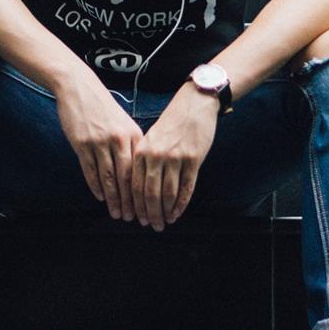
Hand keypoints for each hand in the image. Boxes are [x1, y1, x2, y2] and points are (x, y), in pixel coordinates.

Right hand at [53, 68, 148, 221]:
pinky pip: (91, 170)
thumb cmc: (103, 109)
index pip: (142, 171)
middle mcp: (120, 140)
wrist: (79, 88)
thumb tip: (139, 171)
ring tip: (118, 214)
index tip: (149, 208)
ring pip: (110, 177)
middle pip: (128, 178)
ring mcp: (100, 142)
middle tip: (136, 219)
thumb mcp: (124, 124)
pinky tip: (101, 198)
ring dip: (114, 199)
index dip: (145, 192)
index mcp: (134, 136)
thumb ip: (132, 145)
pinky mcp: (82, 144)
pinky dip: (96, 186)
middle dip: (132, 201)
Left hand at [130, 84, 219, 230]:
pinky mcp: (194, 160)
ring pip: (168, 194)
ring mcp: (176, 158)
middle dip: (149, 213)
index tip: (135, 217)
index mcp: (142, 150)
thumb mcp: (151, 138)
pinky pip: (186, 188)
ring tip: (163, 222)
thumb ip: (144, 159)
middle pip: (149, 193)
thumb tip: (139, 188)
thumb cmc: (173, 122)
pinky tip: (177, 213)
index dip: (135, 205)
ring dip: (164, 212)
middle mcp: (156, 156)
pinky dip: (181, 204)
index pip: (134, 185)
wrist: (195, 104)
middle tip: (150, 226)